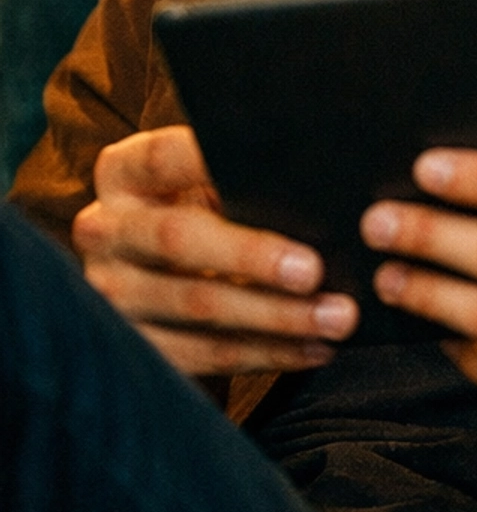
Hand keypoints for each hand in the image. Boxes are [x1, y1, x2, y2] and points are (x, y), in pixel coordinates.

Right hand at [74, 125, 357, 375]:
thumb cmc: (205, 209)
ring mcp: (111, 292)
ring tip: (335, 317)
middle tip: (313, 270)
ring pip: (198, 305)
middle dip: (252, 256)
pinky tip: (314, 347)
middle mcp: (105, 229)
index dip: (210, 160)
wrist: (159, 271)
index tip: (276, 166)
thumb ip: (242, 177)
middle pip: (178, 239)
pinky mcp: (132, 346)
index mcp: (124, 173)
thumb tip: (313, 186)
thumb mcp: (207, 182)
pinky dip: (267, 352)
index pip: (164, 156)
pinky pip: (205, 355)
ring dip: (275, 316)